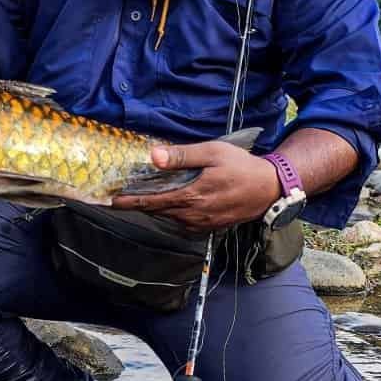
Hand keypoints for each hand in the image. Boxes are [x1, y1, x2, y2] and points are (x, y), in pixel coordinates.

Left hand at [111, 143, 281, 232]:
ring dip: (156, 209)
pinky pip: (183, 224)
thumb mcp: (213, 152)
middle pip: (157, 212)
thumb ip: (182, 155)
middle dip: (139, 204)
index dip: (129, 202)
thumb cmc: (242, 166)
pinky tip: (173, 204)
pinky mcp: (210, 227)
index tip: (111, 201)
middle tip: (123, 196)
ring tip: (146, 197)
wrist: (269, 189)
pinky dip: (173, 215)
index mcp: (191, 196)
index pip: (151, 202)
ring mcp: (202, 224)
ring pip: (169, 219)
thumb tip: (154, 156)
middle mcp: (193, 215)